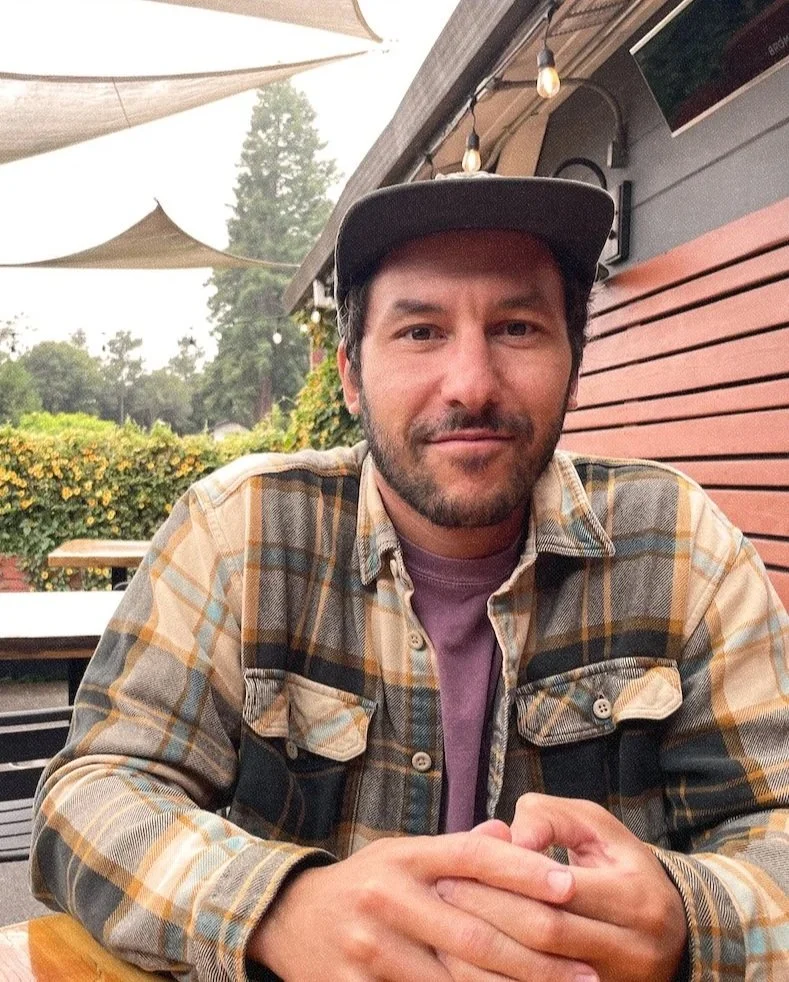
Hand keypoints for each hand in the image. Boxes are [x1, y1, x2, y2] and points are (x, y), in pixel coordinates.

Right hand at [248, 830, 598, 980]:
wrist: (289, 918)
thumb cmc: (364, 884)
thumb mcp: (403, 854)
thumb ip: (456, 850)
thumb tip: (510, 833)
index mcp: (404, 858)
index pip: (472, 858)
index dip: (523, 871)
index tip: (570, 885)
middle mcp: (388, 898)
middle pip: (475, 931)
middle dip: (539, 958)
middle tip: (589, 972)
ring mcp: (371, 948)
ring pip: (457, 980)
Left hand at [436, 794, 687, 981]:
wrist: (671, 933)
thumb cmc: (619, 866)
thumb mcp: (596, 827)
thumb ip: (551, 818)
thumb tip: (508, 835)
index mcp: (637, 899)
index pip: (560, 888)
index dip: (506, 875)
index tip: (459, 862)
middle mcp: (635, 950)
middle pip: (546, 934)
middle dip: (488, 910)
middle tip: (442, 891)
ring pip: (539, 974)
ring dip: (485, 952)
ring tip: (444, 925)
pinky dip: (500, 979)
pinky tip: (466, 960)